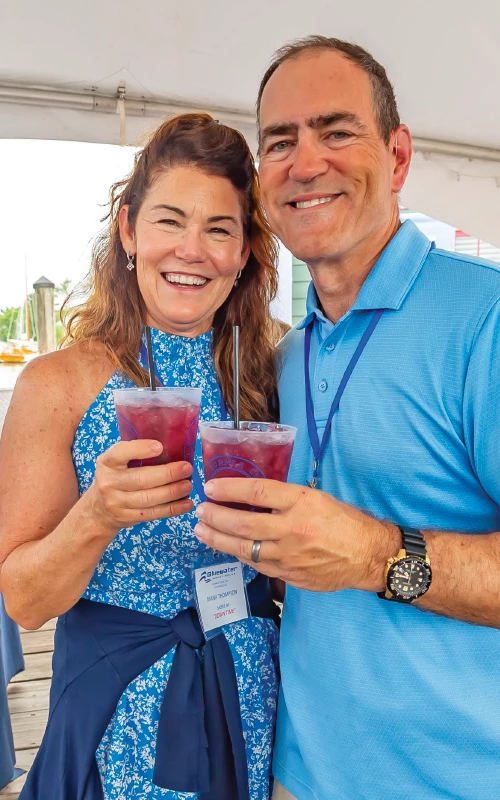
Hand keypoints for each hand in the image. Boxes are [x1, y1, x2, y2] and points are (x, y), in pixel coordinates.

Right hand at [87, 439, 193, 531]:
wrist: (99, 510)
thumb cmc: (116, 477)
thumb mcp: (116, 462)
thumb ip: (135, 454)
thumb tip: (172, 444)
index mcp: (107, 462)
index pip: (120, 453)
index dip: (140, 449)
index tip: (160, 447)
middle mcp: (109, 482)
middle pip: (141, 479)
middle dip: (168, 474)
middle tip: (187, 468)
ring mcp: (117, 503)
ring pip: (149, 498)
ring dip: (173, 492)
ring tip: (188, 485)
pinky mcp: (127, 517)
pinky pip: (153, 513)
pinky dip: (172, 509)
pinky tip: (186, 503)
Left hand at [194, 479, 397, 592]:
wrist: (368, 556)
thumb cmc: (345, 522)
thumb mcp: (317, 498)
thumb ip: (286, 498)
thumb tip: (252, 495)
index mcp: (302, 502)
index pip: (257, 491)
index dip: (230, 488)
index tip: (211, 487)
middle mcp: (293, 528)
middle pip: (244, 521)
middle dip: (215, 516)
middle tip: (200, 510)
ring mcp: (290, 555)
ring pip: (245, 547)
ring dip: (218, 538)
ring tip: (201, 530)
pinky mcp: (289, 575)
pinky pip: (258, 564)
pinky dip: (239, 554)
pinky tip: (227, 547)